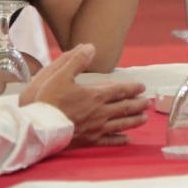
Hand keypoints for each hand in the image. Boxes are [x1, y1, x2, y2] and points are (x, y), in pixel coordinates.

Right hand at [21, 44, 149, 145]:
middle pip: (124, 107)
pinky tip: (126, 139)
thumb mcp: (59, 74)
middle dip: (138, 104)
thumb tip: (90, 47)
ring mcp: (96, 128)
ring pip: (121, 124)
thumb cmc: (47, 100)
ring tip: (145, 118)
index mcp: (95, 95)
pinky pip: (108, 141)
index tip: (142, 87)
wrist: (38, 128)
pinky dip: (119, 140)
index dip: (132, 88)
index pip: (119, 90)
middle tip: (148, 102)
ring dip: (134, 120)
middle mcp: (100, 112)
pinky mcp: (88, 141)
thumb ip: (76, 60)